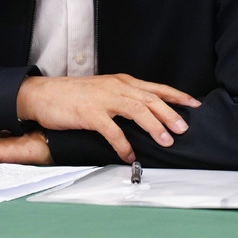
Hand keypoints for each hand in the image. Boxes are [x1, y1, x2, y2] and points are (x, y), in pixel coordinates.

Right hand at [15, 74, 200, 162]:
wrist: (43, 95)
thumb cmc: (73, 95)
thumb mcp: (103, 90)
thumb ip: (124, 97)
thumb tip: (146, 112)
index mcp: (121, 81)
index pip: (156, 87)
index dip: (177, 96)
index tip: (194, 104)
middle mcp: (116, 87)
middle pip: (151, 98)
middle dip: (171, 114)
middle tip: (184, 129)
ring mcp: (103, 99)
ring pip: (137, 110)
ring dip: (154, 127)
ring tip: (166, 141)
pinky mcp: (89, 113)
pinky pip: (112, 130)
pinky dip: (123, 144)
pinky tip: (129, 155)